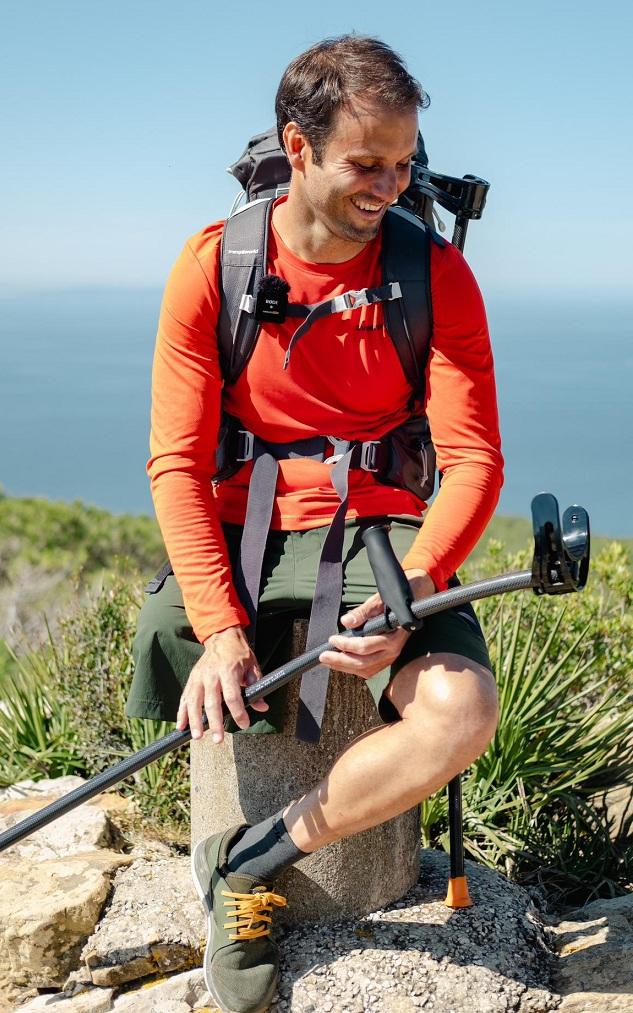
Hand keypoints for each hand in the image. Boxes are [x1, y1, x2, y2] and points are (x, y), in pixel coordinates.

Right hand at [176, 626, 267, 743]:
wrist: (222, 636)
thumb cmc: (239, 653)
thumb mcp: (252, 667)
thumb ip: (256, 687)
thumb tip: (262, 707)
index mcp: (228, 671)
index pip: (233, 696)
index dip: (239, 712)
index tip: (244, 724)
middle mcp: (211, 675)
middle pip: (211, 702)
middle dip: (214, 723)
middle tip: (218, 740)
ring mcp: (199, 677)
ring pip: (194, 702)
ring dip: (195, 721)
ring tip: (198, 737)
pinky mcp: (191, 679)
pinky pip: (184, 698)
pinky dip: (181, 713)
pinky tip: (181, 726)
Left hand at [319, 570, 435, 679]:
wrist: (413, 601)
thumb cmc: (395, 600)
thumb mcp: (378, 600)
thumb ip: (363, 612)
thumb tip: (346, 621)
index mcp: (393, 636)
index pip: (366, 646)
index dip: (347, 645)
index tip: (333, 638)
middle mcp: (393, 650)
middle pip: (363, 663)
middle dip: (341, 661)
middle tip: (324, 656)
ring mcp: (391, 657)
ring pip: (366, 669)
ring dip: (345, 667)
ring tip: (329, 661)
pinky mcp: (387, 659)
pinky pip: (370, 670)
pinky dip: (354, 669)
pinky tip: (342, 663)